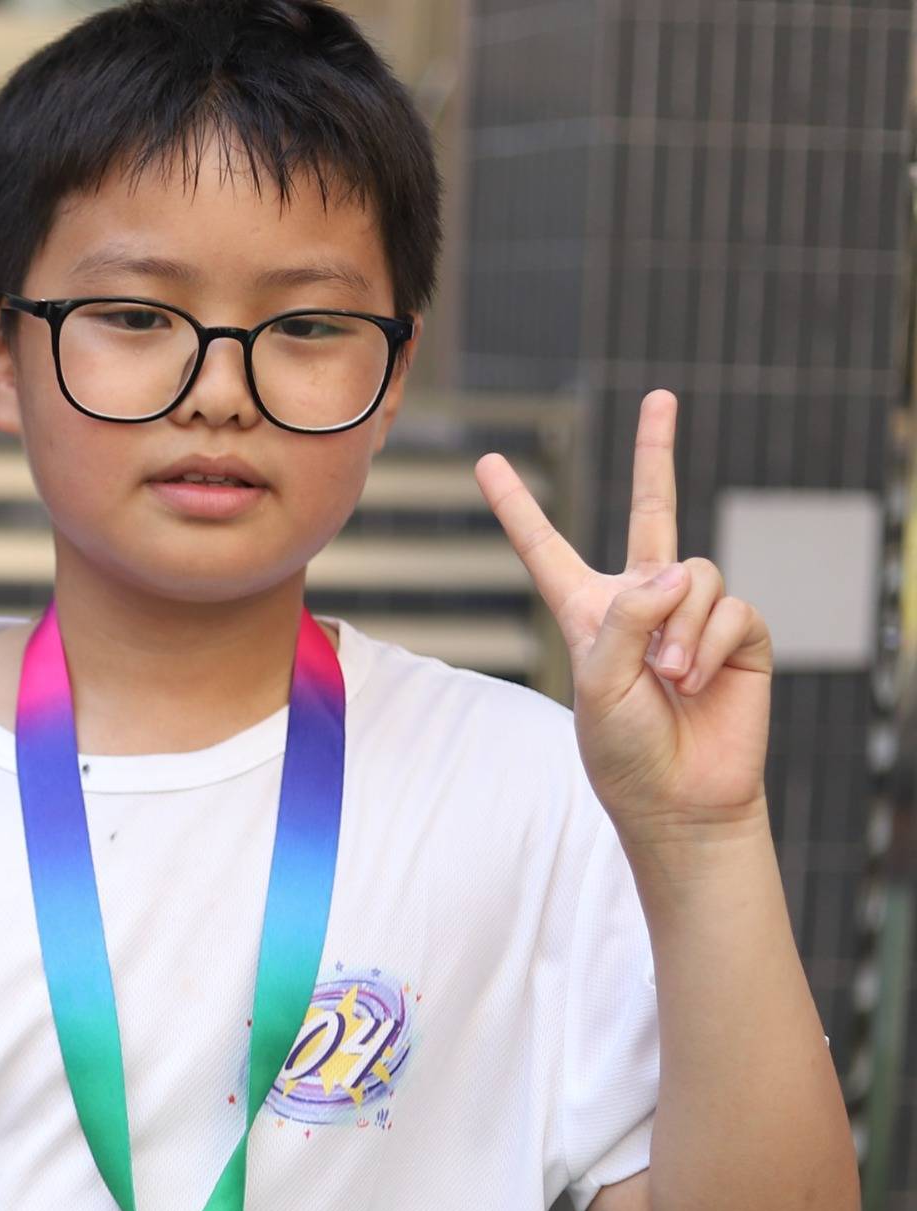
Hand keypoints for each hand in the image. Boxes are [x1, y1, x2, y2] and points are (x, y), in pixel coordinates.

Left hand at [478, 391, 775, 844]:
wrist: (682, 797)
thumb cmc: (624, 750)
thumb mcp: (599, 682)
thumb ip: (627, 617)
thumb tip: (679, 569)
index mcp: (587, 613)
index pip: (546, 549)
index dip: (517, 508)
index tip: (489, 462)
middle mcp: (642, 602)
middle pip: (652, 511)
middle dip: (656, 452)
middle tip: (661, 396)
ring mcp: (693, 613)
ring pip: (694, 573)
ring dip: (678, 628)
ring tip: (668, 678)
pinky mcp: (739, 631)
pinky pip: (728, 607)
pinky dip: (707, 644)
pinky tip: (696, 681)